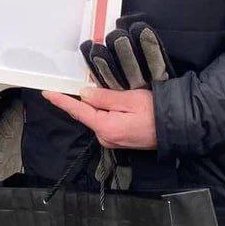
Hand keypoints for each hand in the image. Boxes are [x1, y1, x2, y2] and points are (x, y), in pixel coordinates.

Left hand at [41, 87, 157, 148]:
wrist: (177, 129)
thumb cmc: (156, 112)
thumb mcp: (130, 99)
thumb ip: (104, 97)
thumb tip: (83, 94)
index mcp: (105, 127)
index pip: (78, 111)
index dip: (62, 101)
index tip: (47, 93)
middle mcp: (105, 137)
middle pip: (88, 113)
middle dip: (88, 99)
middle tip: (97, 85)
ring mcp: (112, 140)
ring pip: (97, 116)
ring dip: (100, 104)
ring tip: (117, 95)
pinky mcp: (119, 139)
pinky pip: (105, 121)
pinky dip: (106, 111)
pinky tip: (117, 104)